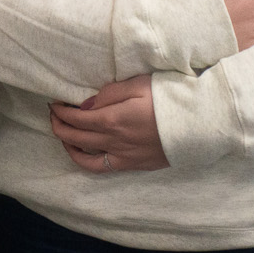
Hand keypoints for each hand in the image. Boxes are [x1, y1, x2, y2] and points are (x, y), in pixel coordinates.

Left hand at [51, 76, 168, 173]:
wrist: (200, 124)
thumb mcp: (138, 85)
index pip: (76, 118)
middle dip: (58, 125)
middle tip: (53, 114)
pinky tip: (81, 152)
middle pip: (75, 136)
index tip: (54, 103)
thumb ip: (109, 94)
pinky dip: (85, 161)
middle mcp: (114, 141)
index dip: (60, 111)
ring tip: (62, 133)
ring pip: (84, 155)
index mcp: (113, 119)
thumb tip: (86, 105)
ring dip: (68, 144)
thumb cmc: (170, 98)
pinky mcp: (133, 165)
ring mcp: (123, 156)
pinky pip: (101, 167)